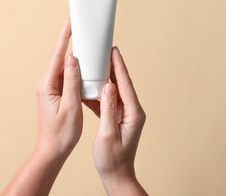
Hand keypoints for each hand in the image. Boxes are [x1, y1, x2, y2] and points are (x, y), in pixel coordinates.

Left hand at [35, 19, 81, 158]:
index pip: (57, 56)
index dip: (64, 38)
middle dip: (71, 43)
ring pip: (65, 68)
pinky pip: (66, 77)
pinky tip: (84, 68)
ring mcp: (50, 89)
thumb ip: (71, 81)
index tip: (69, 22)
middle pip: (60, 58)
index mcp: (47, 85)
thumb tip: (73, 58)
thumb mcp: (70, 106)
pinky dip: (76, 71)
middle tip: (82, 29)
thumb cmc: (61, 133)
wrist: (52, 150)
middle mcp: (46, 84)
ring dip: (75, 58)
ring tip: (86, 46)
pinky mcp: (56, 94)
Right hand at [85, 47, 147, 195]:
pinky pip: (109, 101)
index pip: (125, 84)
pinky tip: (92, 87)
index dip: (119, 66)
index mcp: (133, 113)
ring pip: (115, 91)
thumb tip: (108, 86)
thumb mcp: (108, 134)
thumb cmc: (112, 159)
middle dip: (114, 67)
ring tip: (98, 64)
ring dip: (107, 77)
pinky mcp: (118, 119)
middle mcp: (132, 111)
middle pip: (122, 84)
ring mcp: (125, 115)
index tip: (113, 51)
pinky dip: (100, 92)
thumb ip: (108, 109)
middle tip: (106, 50)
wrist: (117, 175)